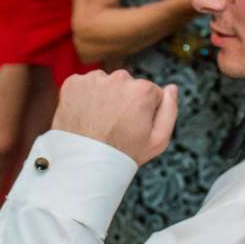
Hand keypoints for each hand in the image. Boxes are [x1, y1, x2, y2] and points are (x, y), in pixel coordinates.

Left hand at [52, 69, 179, 164]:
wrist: (84, 164)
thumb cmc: (124, 154)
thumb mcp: (158, 141)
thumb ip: (170, 111)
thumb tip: (171, 88)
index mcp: (142, 90)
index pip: (150, 92)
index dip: (144, 111)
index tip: (133, 126)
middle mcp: (119, 78)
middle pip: (127, 85)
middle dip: (124, 100)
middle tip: (115, 126)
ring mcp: (94, 80)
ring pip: (105, 84)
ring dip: (103, 97)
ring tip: (98, 122)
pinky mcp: (73, 83)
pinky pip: (83, 85)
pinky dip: (83, 97)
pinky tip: (84, 116)